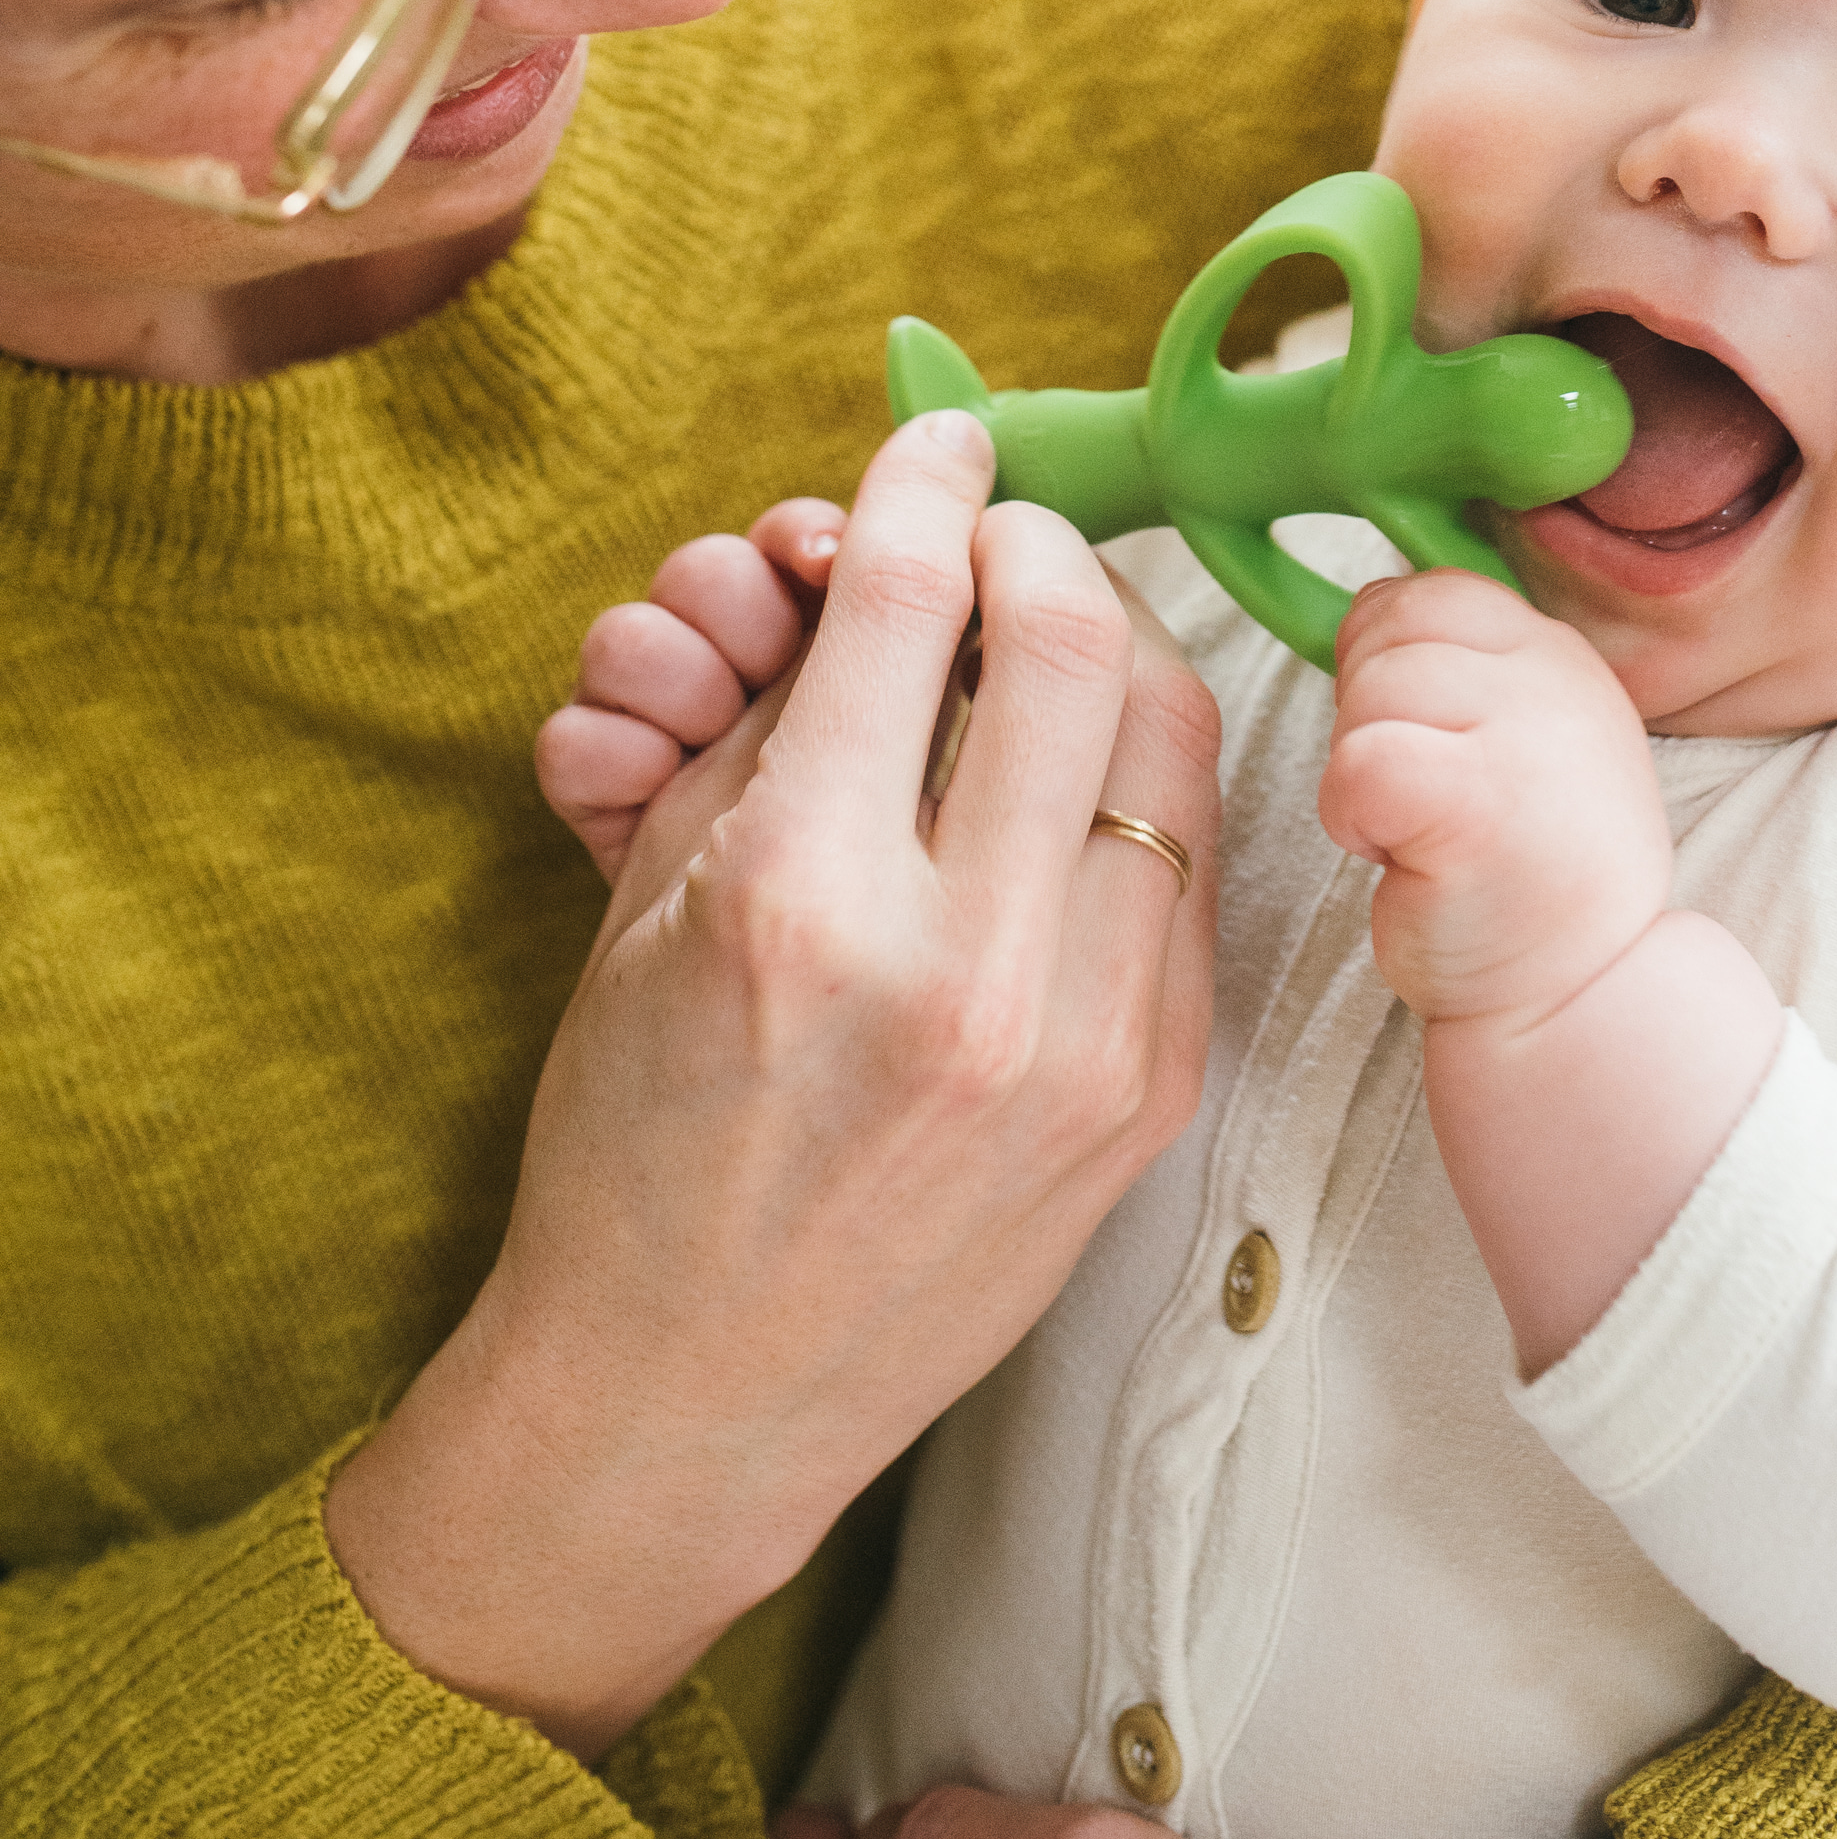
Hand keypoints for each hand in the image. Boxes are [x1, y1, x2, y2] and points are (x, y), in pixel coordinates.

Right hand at [326, 415, 1220, 1759]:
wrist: (691, 1394)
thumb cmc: (640, 1132)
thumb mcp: (659, 896)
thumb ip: (785, 719)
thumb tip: (887, 562)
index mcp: (803, 899)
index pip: (907, 602)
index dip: (925, 486)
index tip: (936, 444)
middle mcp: (961, 967)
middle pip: (1070, 638)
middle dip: (1038, 541)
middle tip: (1005, 531)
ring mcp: (1080, 1041)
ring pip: (1170, 737)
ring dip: (1116, 643)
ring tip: (1056, 628)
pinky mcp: (1151, 1098)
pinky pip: (1193, 865)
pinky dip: (1143, 780)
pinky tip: (1089, 764)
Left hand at [1320, 571, 1671, 1027]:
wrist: (1575, 1006)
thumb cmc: (1523, 884)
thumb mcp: (1520, 741)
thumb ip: (1465, 666)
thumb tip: (1368, 605)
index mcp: (1564, 658)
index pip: (1439, 590)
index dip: (1391, 657)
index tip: (1418, 739)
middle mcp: (1558, 681)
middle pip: (1391, 631)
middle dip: (1369, 714)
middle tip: (1421, 800)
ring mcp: (1527, 737)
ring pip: (1368, 691)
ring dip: (1361, 769)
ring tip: (1421, 834)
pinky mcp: (1478, 803)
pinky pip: (1359, 761)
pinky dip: (1349, 815)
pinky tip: (1397, 859)